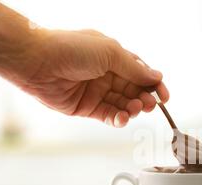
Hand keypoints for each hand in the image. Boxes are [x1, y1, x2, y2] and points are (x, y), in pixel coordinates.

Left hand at [17, 29, 168, 127]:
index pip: (141, 73)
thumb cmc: (71, 49)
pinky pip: (109, 116)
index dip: (154, 85)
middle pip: (134, 91)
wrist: (37, 62)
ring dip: (133, 109)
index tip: (164, 96)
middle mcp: (107, 75)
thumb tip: (156, 77)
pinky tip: (122, 118)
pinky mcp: (87, 108)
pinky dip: (118, 119)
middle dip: (145, 99)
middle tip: (150, 105)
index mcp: (114, 57)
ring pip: (123, 105)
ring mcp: (98, 92)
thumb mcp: (110, 53)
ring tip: (134, 109)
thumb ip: (134, 68)